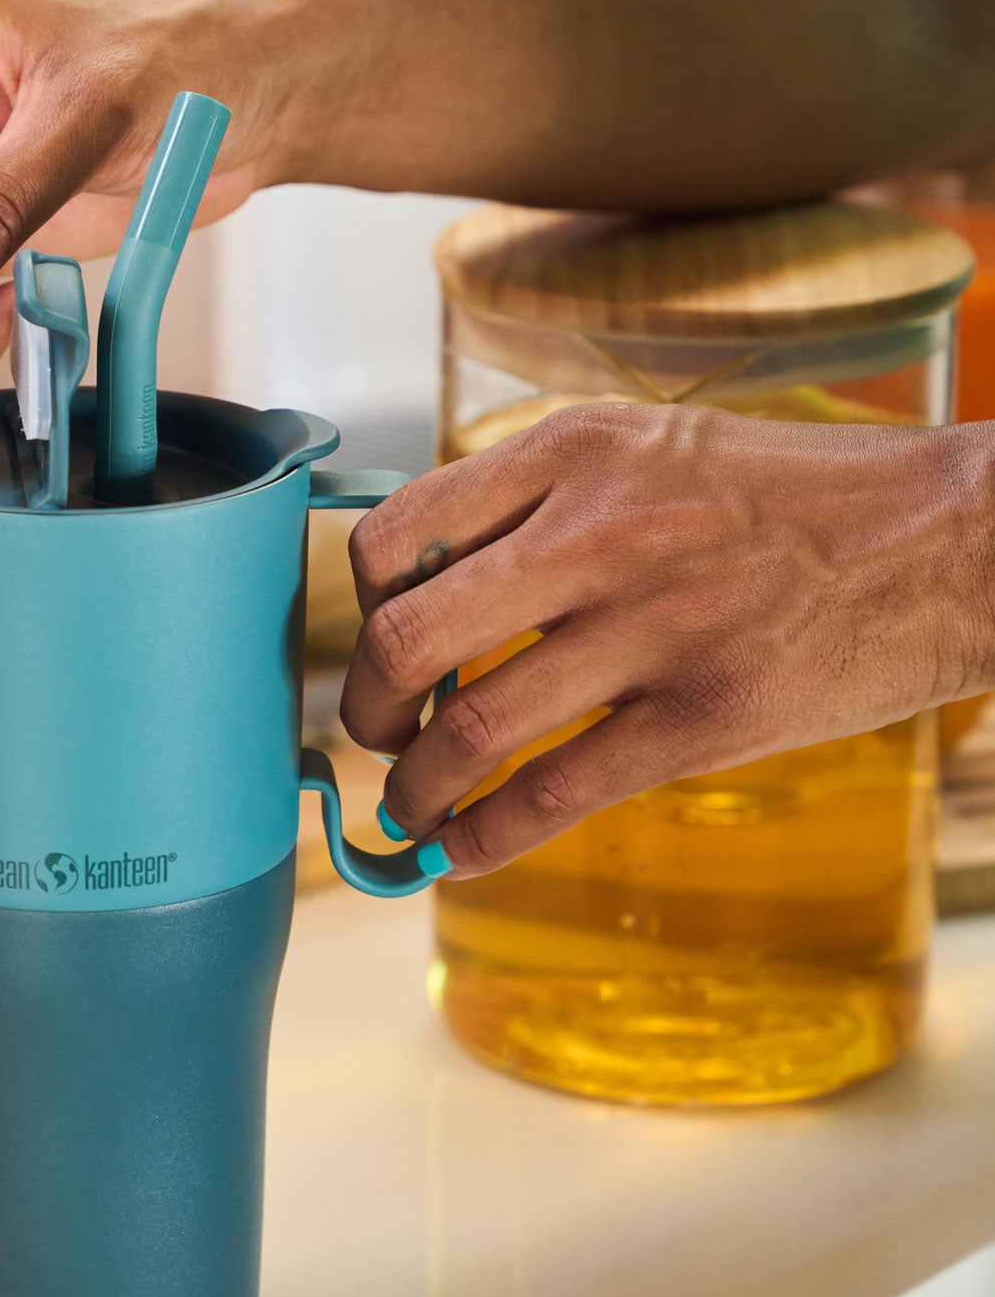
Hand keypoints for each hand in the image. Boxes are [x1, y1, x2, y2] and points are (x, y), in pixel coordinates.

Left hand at [341, 403, 994, 876]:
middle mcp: (596, 535)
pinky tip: (465, 852)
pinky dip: (487, 837)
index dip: (361, 606)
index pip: (395, 536)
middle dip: (367, 709)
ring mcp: (650, 630)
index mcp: (571, 454)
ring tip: (411, 808)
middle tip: (377, 737)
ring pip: (469, 731)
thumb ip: (541, 498)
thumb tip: (432, 581)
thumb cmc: (793, 493)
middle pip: (405, 639)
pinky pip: (553, 795)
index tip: (376, 640)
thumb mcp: (651, 444)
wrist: (948, 539)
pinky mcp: (703, 720)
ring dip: (415, 790)